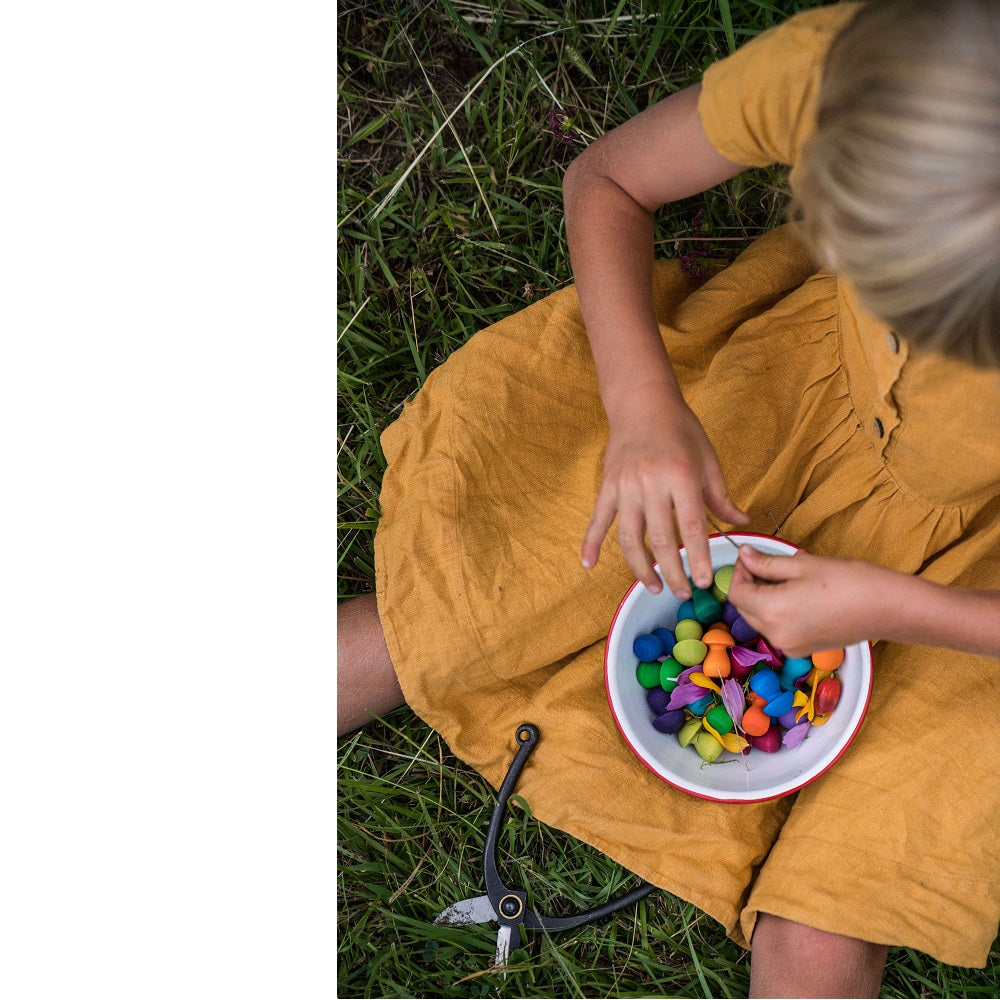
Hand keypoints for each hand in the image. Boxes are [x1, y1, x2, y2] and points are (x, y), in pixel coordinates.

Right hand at [581, 393, 746, 597]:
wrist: (641, 402)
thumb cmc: (680, 429)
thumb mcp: (708, 459)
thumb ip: (721, 496)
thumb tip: (740, 523)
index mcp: (681, 476)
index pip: (690, 527)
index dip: (697, 558)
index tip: (705, 580)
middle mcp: (651, 484)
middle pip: (659, 540)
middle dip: (673, 572)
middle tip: (685, 593)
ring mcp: (625, 487)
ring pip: (629, 538)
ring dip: (641, 568)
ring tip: (654, 587)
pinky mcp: (608, 487)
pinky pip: (598, 520)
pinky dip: (590, 543)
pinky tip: (589, 565)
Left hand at [728, 546, 899, 655]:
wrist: (887, 608)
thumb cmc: (849, 581)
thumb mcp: (801, 565)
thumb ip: (766, 563)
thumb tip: (744, 556)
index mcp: (773, 611)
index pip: (736, 592)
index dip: (739, 572)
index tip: (749, 557)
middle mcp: (776, 634)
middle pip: (745, 608)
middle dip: (750, 585)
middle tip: (765, 563)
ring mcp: (789, 646)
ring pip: (759, 619)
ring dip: (763, 598)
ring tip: (787, 578)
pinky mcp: (802, 650)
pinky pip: (777, 629)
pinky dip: (778, 612)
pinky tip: (798, 596)